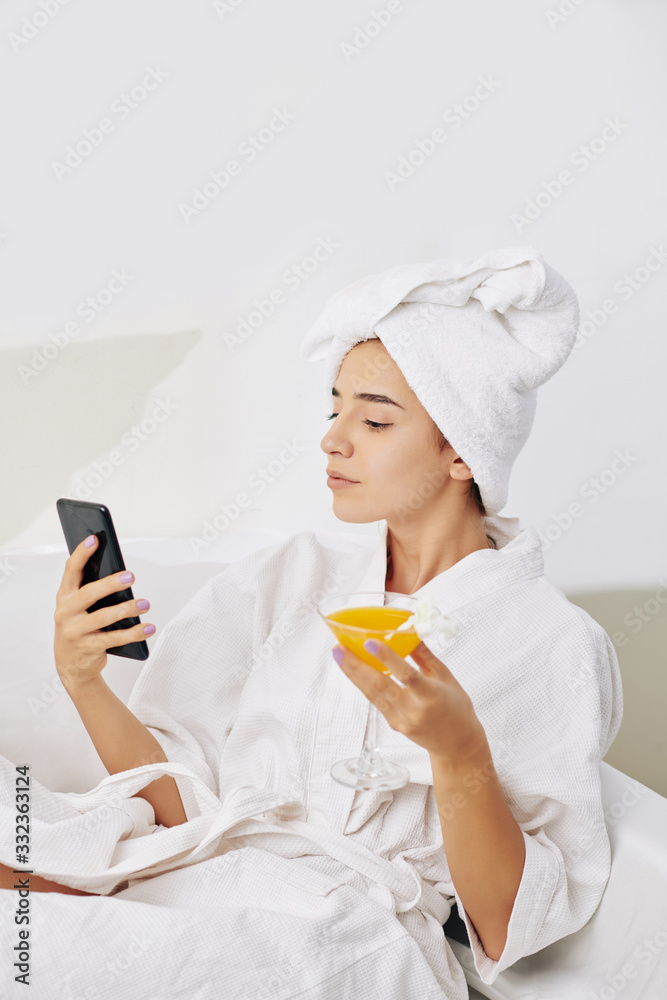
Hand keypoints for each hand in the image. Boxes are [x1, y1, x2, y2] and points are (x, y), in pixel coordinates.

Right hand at [54, 534, 154, 688]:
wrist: (71, 665)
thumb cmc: (79, 626)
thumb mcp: (79, 607)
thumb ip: (92, 590)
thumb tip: (120, 573)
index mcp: (64, 596)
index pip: (71, 570)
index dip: (82, 554)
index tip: (95, 539)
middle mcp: (66, 613)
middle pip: (88, 594)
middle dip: (110, 584)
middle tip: (131, 577)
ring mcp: (75, 632)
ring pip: (103, 617)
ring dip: (127, 609)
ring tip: (145, 604)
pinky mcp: (88, 648)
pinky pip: (114, 639)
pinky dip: (134, 633)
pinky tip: (148, 627)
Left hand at [333, 639, 485, 761]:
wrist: (457, 744)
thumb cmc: (456, 708)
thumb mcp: (447, 677)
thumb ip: (425, 656)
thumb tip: (410, 632)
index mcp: (432, 696)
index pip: (406, 675)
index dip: (387, 659)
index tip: (370, 642)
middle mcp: (414, 710)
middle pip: (380, 686)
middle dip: (357, 666)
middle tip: (339, 648)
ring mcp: (401, 720)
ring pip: (372, 694)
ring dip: (353, 674)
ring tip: (339, 655)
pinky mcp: (394, 724)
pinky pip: (376, 701)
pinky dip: (364, 684)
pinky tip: (353, 669)